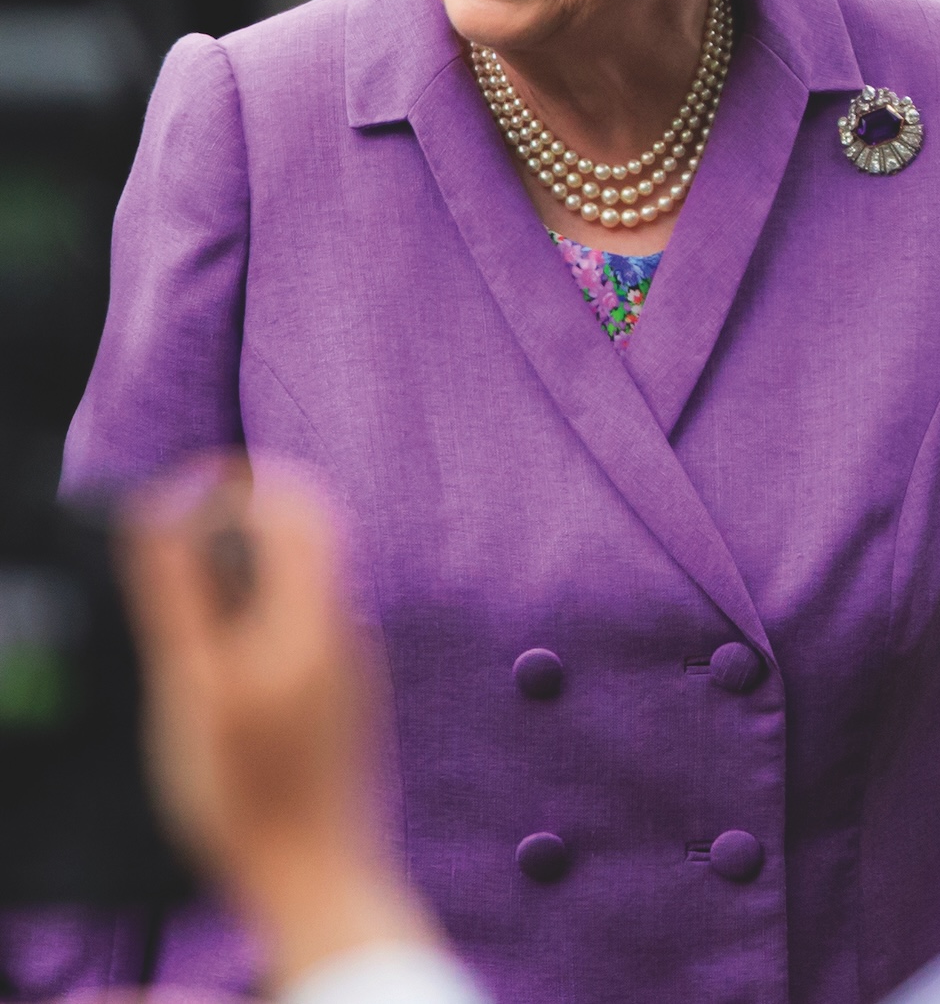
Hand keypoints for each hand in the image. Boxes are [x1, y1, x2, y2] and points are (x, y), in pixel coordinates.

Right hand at [120, 466, 434, 989]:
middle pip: (304, 535)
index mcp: (316, 613)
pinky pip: (306, 626)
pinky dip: (261, 619)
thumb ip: (180, 592)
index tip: (184, 494)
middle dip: (240, 525)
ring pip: (304, 582)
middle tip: (175, 549)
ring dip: (247, 574)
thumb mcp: (193, 686)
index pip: (299, 501)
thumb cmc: (247, 791)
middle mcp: (347, 626)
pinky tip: (220, 668)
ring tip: (188, 616)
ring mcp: (352, 661)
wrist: (317, 877)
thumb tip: (167, 506)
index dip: (243, 482)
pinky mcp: (346, 694)